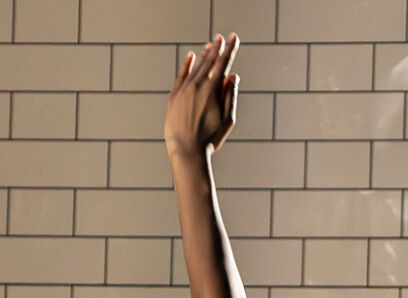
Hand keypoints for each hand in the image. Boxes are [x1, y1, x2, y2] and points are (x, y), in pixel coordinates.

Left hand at [164, 33, 239, 162]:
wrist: (186, 150)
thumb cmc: (210, 139)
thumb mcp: (227, 120)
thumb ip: (230, 96)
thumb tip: (233, 76)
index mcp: (212, 91)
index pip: (223, 64)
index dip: (230, 50)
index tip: (234, 39)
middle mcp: (197, 86)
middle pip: (209, 62)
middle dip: (217, 48)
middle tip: (222, 37)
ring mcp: (183, 90)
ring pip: (195, 67)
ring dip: (204, 55)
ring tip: (210, 45)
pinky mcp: (173, 96)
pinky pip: (181, 76)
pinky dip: (186, 65)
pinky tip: (191, 55)